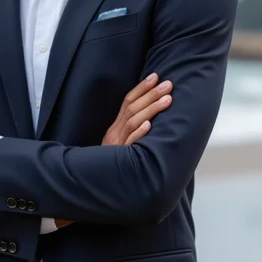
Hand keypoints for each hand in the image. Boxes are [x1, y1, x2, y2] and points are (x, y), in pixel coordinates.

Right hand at [53, 73, 172, 227]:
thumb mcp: (119, 145)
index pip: (127, 103)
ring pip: (133, 123)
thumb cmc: (110, 166)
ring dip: (151, 109)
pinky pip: (129, 146)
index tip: (155, 76)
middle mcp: (114, 134)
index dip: (141, 88)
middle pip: (132, 109)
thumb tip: (150, 119)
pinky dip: (138, 135)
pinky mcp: (118, 160)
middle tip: (168, 83)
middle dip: (151, 94)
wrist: (92, 186)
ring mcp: (116, 146)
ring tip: (167, 99)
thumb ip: (130, 132)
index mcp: (115, 129)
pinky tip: (149, 126)